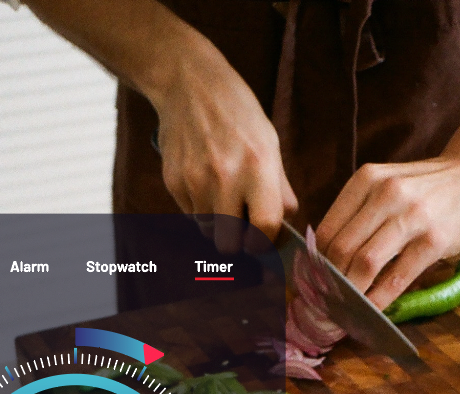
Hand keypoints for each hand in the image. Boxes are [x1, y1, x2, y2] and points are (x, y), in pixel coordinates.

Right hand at [152, 41, 296, 252]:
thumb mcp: (269, 143)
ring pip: (208, 231)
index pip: (264, 229)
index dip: (264, 242)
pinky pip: (190, 215)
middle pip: (228, 245)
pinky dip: (200, 206)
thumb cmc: (237, 114)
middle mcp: (225, 177)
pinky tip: (204, 179)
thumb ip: (280, 189)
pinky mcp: (173, 181)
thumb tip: (286, 226)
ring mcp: (195, 180)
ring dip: (218, 223)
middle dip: (236, 241)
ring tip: (222, 194)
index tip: (263, 238)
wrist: (188, 83)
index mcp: (258, 167)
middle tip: (241, 225)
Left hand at [316, 156, 459, 308]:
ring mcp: (412, 216)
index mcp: (366, 181)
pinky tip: (372, 311)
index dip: (315, 264)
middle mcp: (386, 195)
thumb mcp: (387, 185)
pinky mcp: (434, 240)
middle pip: (341, 250)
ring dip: (351, 294)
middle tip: (326, 304)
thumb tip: (326, 259)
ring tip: (344, 310)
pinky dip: (380, 299)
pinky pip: (397, 277)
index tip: (314, 285)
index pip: (326, 231)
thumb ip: (358, 214)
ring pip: (365, 263)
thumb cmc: (426, 188)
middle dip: (329, 283)